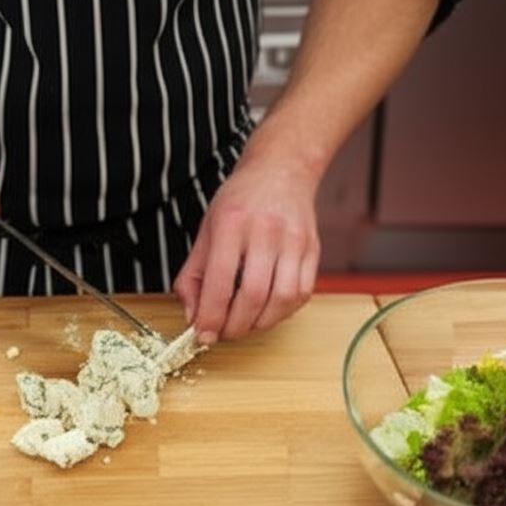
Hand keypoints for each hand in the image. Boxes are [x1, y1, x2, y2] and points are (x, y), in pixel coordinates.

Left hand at [174, 140, 321, 343]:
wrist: (281, 171)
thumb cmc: (240, 202)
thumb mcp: (206, 230)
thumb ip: (193, 275)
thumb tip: (193, 316)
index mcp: (231, 222)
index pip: (220, 280)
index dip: (211, 315)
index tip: (203, 334)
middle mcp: (265, 230)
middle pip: (254, 294)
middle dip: (235, 326)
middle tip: (222, 333)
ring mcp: (294, 241)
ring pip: (281, 299)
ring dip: (259, 323)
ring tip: (243, 324)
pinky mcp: (312, 250)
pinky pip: (301, 294)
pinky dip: (281, 312)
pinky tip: (266, 310)